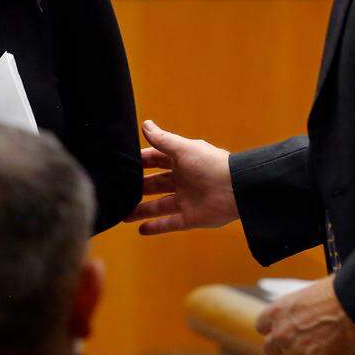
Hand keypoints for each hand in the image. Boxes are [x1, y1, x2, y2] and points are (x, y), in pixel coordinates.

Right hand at [125, 119, 238, 233]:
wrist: (236, 189)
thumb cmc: (210, 164)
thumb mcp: (183, 149)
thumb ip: (162, 139)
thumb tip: (145, 124)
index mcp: (181, 161)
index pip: (156, 160)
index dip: (140, 162)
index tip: (121, 164)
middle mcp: (182, 180)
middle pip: (155, 184)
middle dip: (138, 188)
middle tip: (118, 191)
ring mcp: (186, 200)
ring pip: (158, 206)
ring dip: (141, 210)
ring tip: (121, 214)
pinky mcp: (190, 218)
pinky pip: (170, 223)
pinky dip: (156, 227)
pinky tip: (140, 230)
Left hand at [256, 275, 354, 354]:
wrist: (354, 302)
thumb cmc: (337, 291)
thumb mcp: (309, 293)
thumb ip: (300, 308)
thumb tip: (308, 313)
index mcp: (278, 310)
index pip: (261, 326)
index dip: (271, 332)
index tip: (279, 336)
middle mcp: (282, 332)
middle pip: (270, 351)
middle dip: (281, 353)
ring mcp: (296, 351)